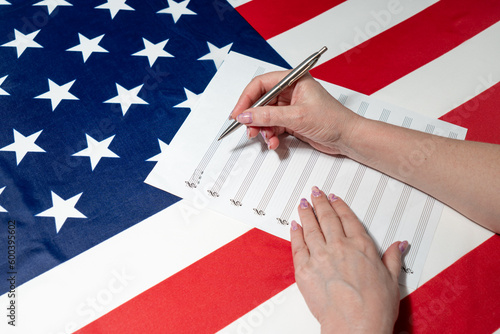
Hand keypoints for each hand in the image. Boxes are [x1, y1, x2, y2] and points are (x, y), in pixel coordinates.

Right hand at [230, 71, 361, 154]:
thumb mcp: (296, 116)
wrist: (348, 138)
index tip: (238, 113)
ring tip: (266, 138)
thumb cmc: (333, 120)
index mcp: (294, 80)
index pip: (261, 84)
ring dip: (262, 129)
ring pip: (265, 116)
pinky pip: (273, 127)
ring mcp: (291, 107)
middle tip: (248, 129)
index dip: (247, 98)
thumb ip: (268, 116)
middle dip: (253, 117)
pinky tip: (274, 143)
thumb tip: (246, 115)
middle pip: (261, 101)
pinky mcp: (292, 121)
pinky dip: (271, 135)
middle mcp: (291, 91)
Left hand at [291, 186, 406, 332]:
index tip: (334, 198)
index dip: (339, 206)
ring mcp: (320, 256)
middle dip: (320, 202)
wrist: (355, 326)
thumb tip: (400, 245)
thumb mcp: (392, 280)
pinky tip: (294, 225)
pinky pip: (297, 245)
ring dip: (306, 213)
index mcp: (361, 246)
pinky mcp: (305, 269)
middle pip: (327, 217)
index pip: (347, 218)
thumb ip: (393, 258)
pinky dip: (295, 233)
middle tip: (315, 193)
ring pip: (310, 227)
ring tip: (303, 204)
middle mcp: (339, 246)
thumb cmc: (374, 308)